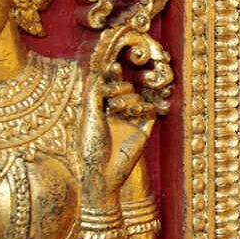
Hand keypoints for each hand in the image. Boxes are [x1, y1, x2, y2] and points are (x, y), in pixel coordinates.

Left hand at [81, 75, 153, 204]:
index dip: (112, 76)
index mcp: (101, 110)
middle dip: (119, 87)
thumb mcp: (89, 116)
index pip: (109, 87)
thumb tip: (98, 72)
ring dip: (128, 98)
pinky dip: (144, 106)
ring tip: (116, 109)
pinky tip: (134, 111)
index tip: (113, 65)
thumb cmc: (90, 147)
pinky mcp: (143, 131)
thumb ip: (94, 93)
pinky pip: (150, 111)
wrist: (102, 172)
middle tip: (110, 95)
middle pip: (125, 89)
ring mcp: (131, 122)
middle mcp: (117, 115)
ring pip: (137, 97)